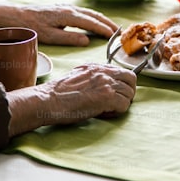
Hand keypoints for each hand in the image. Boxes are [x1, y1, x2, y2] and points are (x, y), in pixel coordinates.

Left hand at [0, 2, 117, 45]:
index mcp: (68, 15)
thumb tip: (88, 40)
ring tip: (112, 27)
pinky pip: (84, 12)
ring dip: (102, 19)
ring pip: (90, 12)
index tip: (115, 36)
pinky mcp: (63, 9)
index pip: (91, 22)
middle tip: (120, 32)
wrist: (17, 16)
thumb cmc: (32, 27)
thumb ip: (70, 38)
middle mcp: (69, 8)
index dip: (104, 29)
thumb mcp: (50, 36)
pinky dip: (94, 17)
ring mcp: (66, 7)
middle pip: (94, 15)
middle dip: (108, 23)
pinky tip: (96, 21)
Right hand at [6, 63, 136, 135]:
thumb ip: (91, 77)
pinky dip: (117, 112)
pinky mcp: (106, 97)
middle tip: (118, 102)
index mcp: (96, 67)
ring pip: (129, 93)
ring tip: (108, 110)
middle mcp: (103, 72)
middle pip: (131, 79)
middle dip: (128, 92)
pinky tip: (104, 114)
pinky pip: (124, 105)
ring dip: (122, 104)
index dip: (122, 84)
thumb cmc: (57, 93)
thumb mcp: (76, 76)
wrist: (48, 100)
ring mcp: (105, 83)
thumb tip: (101, 85)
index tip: (116, 93)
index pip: (122, 71)